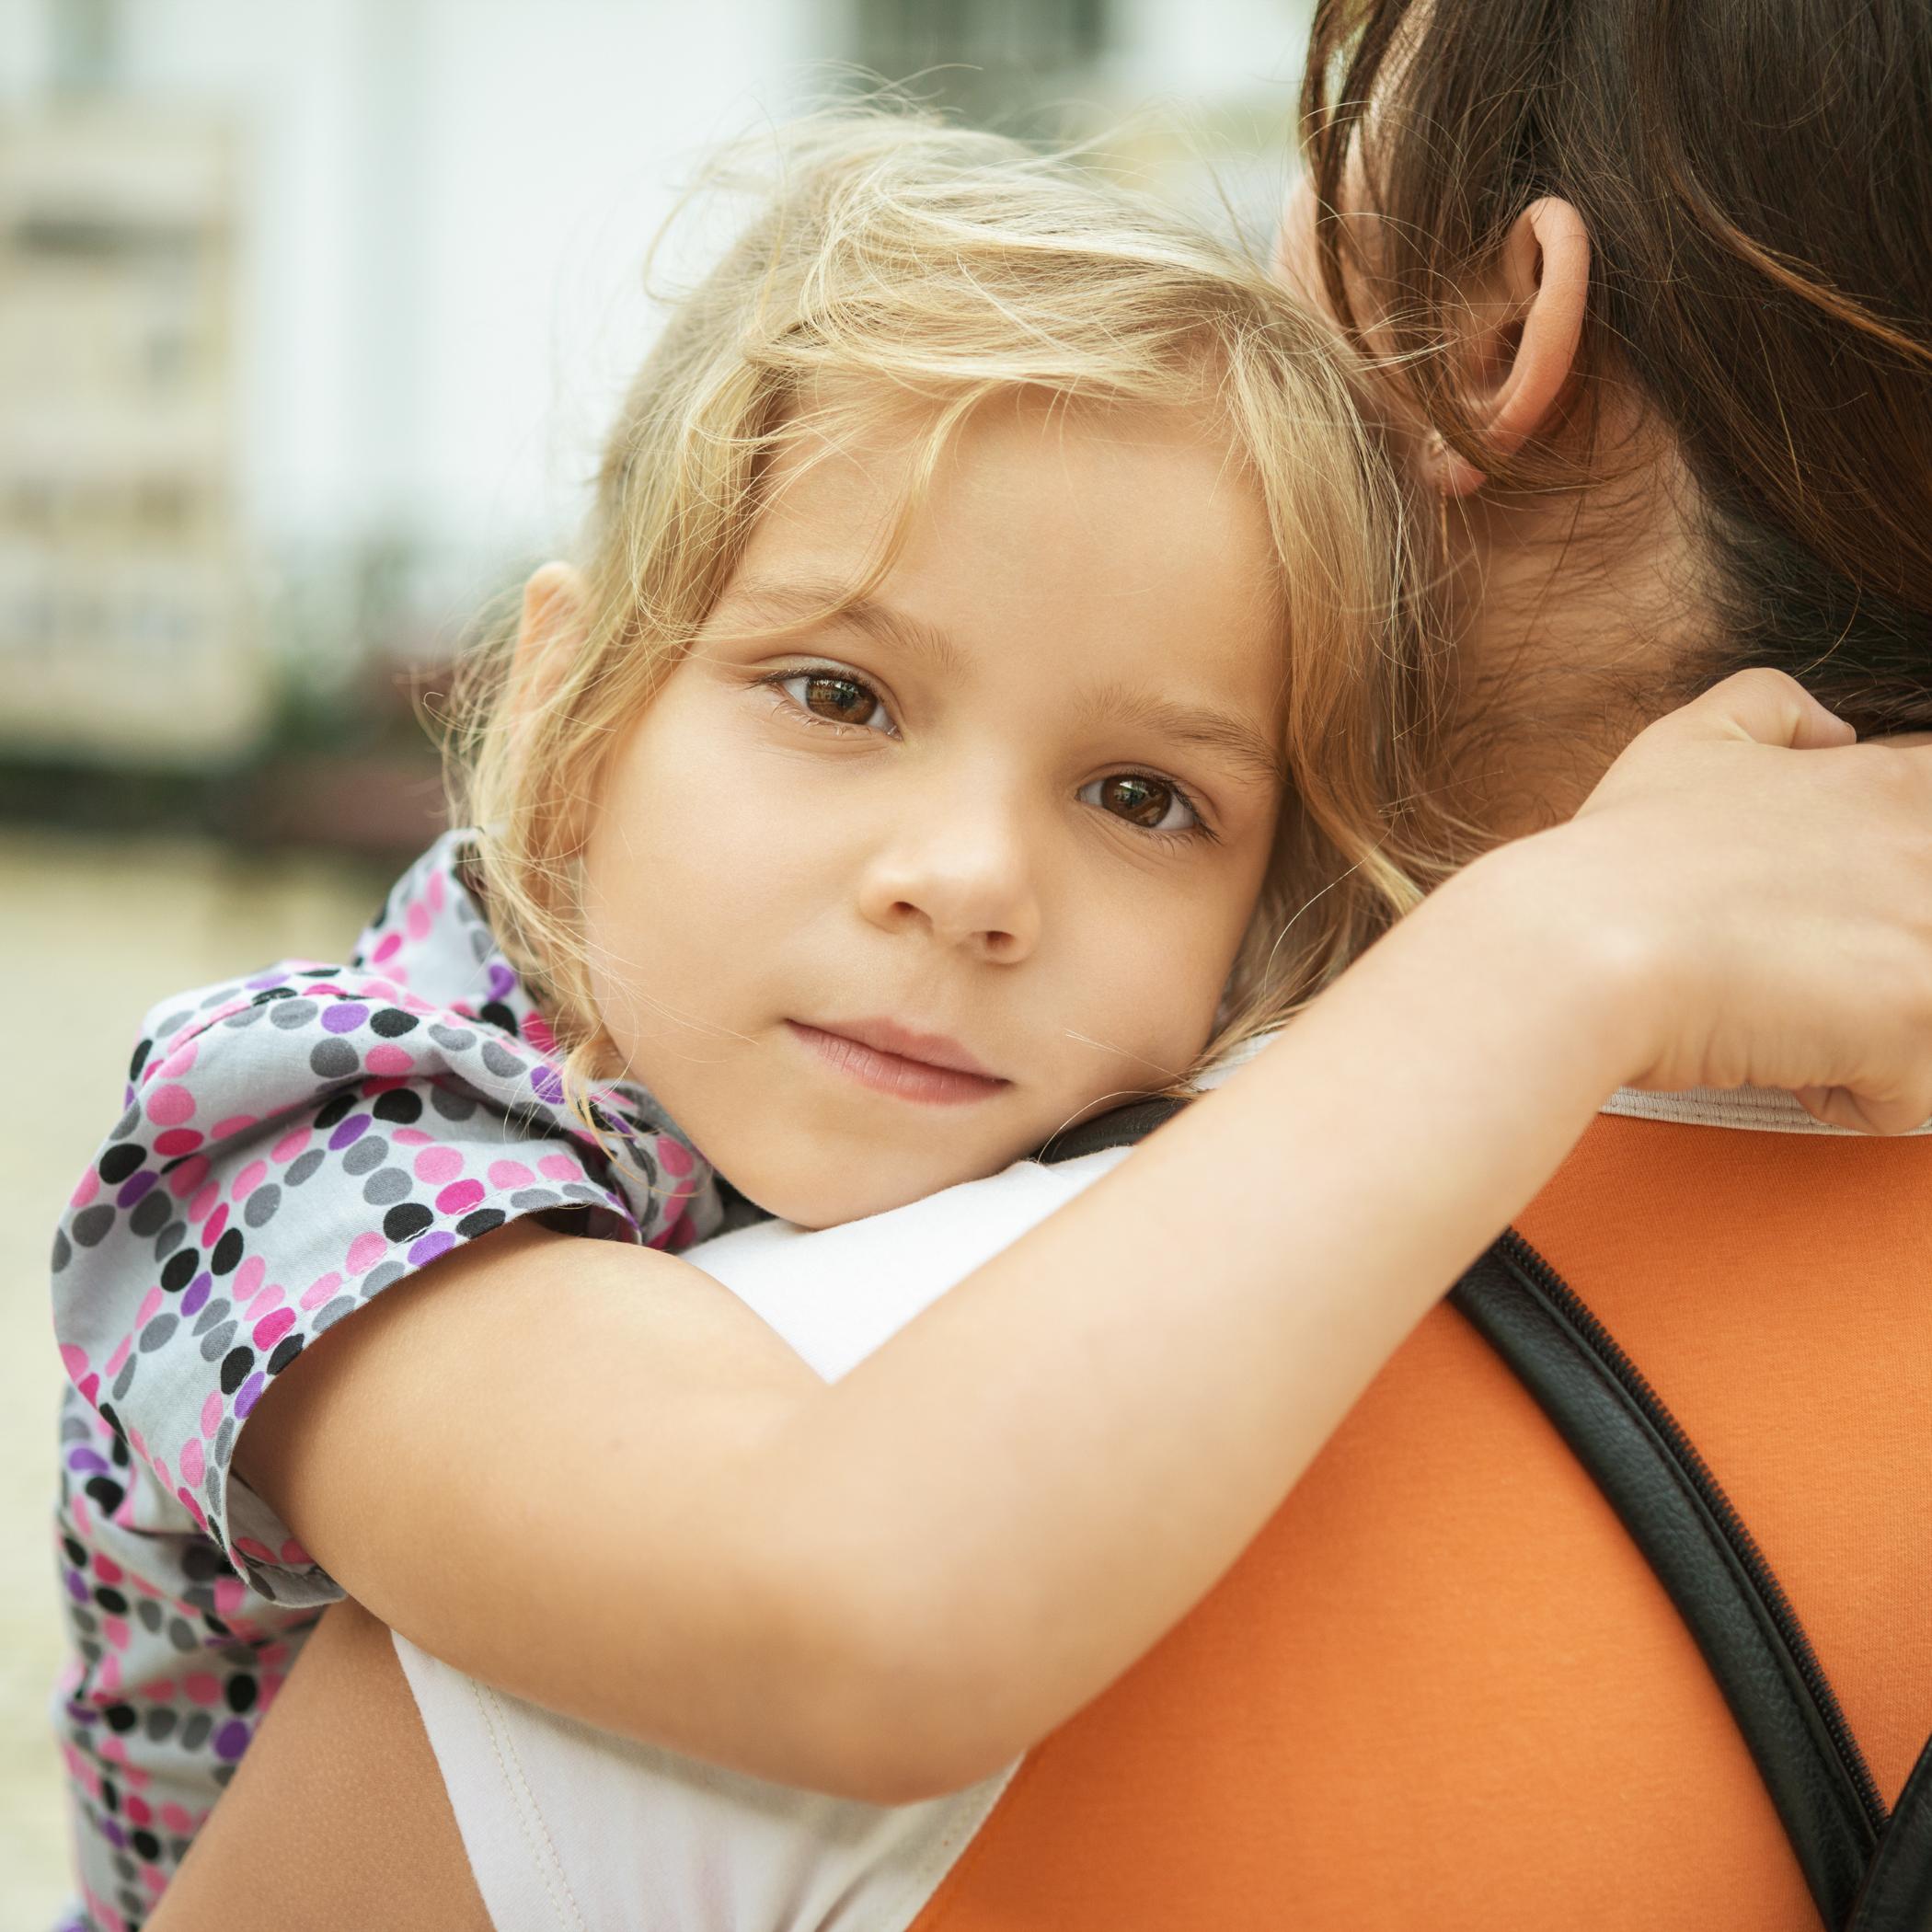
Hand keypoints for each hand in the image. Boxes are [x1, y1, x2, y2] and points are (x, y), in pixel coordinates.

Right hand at [1502, 669, 1931, 1133]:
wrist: (1578, 945)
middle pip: (1927, 931)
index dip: (1883, 884)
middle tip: (1796, 967)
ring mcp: (1931, 934)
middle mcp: (1927, 848)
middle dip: (1879, 962)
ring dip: (1866, 1030)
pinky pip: (1915, 1093)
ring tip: (1785, 1013)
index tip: (1829, 912)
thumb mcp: (1687, 739)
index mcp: (1892, 784)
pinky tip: (1778, 1055)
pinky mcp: (1916, 1019)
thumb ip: (1777, 708)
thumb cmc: (1619, 856)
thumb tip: (1835, 732)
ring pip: (1927, 1017)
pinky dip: (1849, 1096)